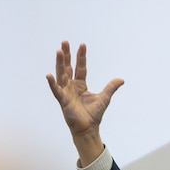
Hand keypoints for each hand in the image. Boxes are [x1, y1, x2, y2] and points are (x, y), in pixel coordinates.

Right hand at [45, 40, 123, 164]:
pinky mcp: (62, 100)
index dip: (81, 57)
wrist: (88, 128)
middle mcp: (71, 86)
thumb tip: (121, 79)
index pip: (80, 67)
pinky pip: (56, 90)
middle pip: (68, 67)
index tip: (82, 45)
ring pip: (61, 74)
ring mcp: (65, 92)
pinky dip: (52, 83)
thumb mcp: (104, 98)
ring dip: (59, 63)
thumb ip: (111, 87)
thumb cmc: (93, 114)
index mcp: (80, 85)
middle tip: (64, 42)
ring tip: (58, 51)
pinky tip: (49, 75)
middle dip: (66, 54)